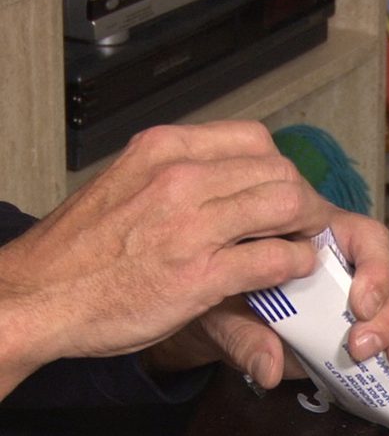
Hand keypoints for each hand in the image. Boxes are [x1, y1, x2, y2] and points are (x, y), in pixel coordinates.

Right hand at [1, 121, 333, 394]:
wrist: (36, 296)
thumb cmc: (80, 250)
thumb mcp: (127, 182)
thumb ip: (175, 174)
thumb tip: (222, 175)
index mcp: (163, 150)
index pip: (253, 138)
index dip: (279, 168)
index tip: (282, 190)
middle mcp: (179, 178)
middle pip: (278, 171)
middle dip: (301, 198)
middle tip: (302, 222)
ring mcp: (191, 226)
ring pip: (285, 206)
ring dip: (306, 228)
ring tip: (302, 244)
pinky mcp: (200, 275)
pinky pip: (274, 259)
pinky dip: (295, 264)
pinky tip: (291, 270)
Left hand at [145, 212, 388, 387]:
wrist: (216, 315)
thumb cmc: (218, 296)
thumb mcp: (219, 310)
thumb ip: (243, 334)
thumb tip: (268, 369)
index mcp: (320, 239)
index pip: (366, 235)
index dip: (375, 268)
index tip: (359, 306)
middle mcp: (356, 261)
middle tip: (365, 347)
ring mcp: (375, 292)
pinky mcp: (384, 323)